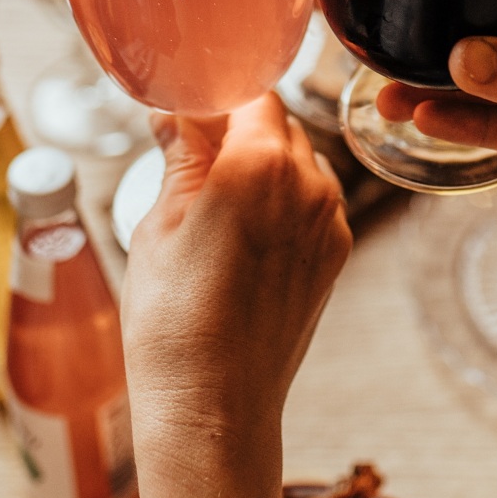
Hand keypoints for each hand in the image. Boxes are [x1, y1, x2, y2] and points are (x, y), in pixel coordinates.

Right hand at [122, 94, 351, 497]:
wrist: (215, 408)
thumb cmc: (173, 321)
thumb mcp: (159, 223)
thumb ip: (182, 153)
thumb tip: (178, 107)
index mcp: (260, 162)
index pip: (250, 90)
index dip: (216, 89)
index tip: (188, 99)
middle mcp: (309, 182)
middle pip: (277, 121)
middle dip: (237, 127)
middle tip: (189, 150)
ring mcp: (329, 218)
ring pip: (297, 159)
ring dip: (261, 162)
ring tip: (213, 200)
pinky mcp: (337, 250)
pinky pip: (310, 199)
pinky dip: (280, 199)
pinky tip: (240, 233)